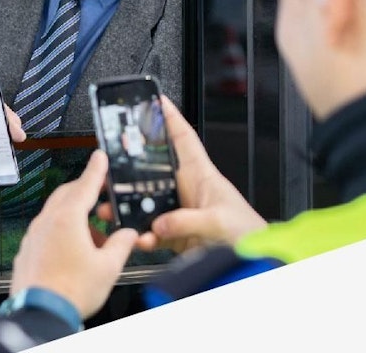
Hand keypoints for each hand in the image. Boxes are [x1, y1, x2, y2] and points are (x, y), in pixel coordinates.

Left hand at [10, 151, 137, 318]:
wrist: (39, 313)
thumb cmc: (70, 291)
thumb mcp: (108, 267)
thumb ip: (121, 245)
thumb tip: (128, 235)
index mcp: (67, 219)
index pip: (85, 185)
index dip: (96, 169)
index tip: (99, 157)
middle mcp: (47, 222)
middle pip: (68, 195)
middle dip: (85, 192)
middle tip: (101, 196)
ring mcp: (34, 235)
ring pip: (56, 214)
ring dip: (76, 217)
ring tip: (94, 239)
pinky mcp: (27, 250)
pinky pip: (47, 231)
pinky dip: (62, 233)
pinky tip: (75, 252)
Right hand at [98, 96, 266, 252]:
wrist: (254, 264)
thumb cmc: (249, 233)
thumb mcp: (219, 222)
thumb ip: (187, 221)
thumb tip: (159, 222)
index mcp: (202, 176)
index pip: (184, 139)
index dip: (170, 118)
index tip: (154, 102)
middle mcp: (188, 191)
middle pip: (154, 171)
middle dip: (131, 169)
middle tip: (111, 166)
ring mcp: (180, 213)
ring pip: (146, 203)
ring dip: (129, 208)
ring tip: (114, 210)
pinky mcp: (175, 236)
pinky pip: (150, 232)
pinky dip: (142, 236)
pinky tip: (140, 238)